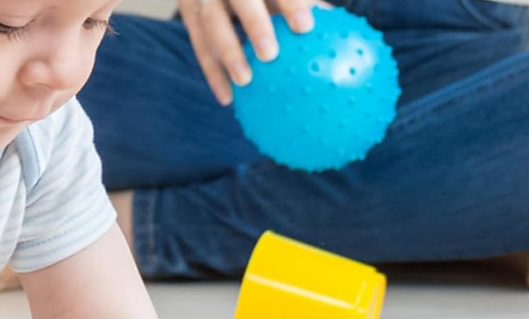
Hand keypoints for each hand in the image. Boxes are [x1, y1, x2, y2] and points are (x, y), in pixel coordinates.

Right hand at [177, 0, 326, 105]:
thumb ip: (305, 5)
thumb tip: (339, 36)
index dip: (290, 3)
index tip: (306, 28)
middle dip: (254, 24)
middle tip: (270, 55)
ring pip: (211, 21)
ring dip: (228, 51)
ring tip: (244, 81)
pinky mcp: (189, 13)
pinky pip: (199, 44)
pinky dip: (212, 72)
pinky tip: (227, 99)